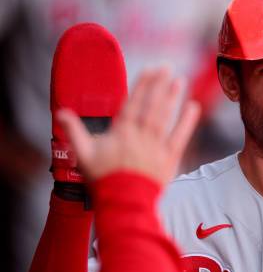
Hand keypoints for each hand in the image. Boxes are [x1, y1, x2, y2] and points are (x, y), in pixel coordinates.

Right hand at [56, 69, 200, 184]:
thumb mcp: (83, 155)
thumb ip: (74, 131)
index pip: (133, 103)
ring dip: (172, 97)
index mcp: (121, 133)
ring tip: (178, 81)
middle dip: (158, 85)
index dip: (142, 85)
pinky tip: (193, 107)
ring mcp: (156, 146)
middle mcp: (140, 136)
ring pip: (165, 117)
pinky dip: (187, 121)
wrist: (124, 204)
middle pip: (151, 105)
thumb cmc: (103, 180)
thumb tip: (61, 112)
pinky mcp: (169, 158)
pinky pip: (180, 136)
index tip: (149, 70)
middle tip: (166, 67)